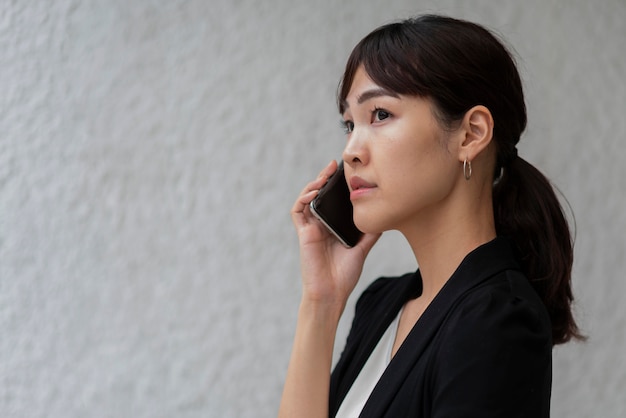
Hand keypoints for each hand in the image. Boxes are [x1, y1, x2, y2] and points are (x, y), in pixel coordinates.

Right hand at [291, 160, 380, 308]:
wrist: (332, 293)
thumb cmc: (345, 274)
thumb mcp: (362, 247)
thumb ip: (370, 232)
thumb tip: (385, 215)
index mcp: (333, 226)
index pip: (333, 200)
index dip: (336, 184)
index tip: (346, 171)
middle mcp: (320, 224)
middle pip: (319, 195)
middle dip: (324, 177)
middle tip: (333, 165)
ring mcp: (310, 228)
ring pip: (306, 199)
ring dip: (313, 184)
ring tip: (324, 174)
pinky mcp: (303, 234)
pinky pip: (298, 212)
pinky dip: (303, 199)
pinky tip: (314, 192)